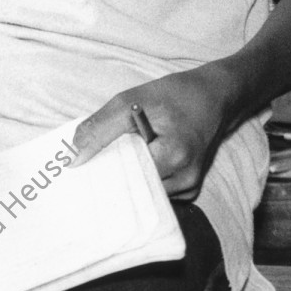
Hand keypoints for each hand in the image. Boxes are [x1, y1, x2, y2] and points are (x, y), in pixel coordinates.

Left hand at [72, 68, 236, 201]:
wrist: (217, 97)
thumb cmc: (177, 95)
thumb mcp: (133, 100)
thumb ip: (100, 128)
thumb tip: (73, 157)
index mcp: (173, 156)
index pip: (123, 178)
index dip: (99, 173)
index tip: (78, 171)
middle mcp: (185, 179)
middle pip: (133, 193)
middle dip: (111, 180)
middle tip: (89, 169)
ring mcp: (190, 187)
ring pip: (143, 196)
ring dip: (127, 181)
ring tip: (116, 162)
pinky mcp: (190, 189)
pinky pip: (156, 195)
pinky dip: (142, 183)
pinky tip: (136, 167)